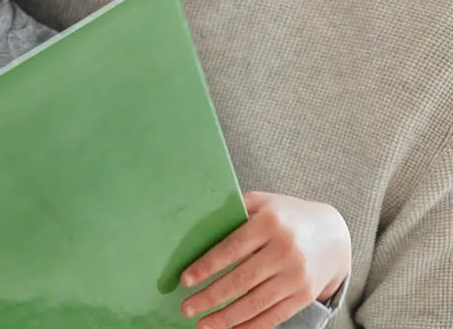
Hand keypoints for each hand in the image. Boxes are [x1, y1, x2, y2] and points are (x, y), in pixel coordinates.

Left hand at [180, 192, 350, 328]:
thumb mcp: (263, 202)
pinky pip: (275, 315)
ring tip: (203, 324)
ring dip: (226, 317)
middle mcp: (284, 249)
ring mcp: (297, 275)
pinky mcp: (305, 295)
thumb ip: (235, 212)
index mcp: (269, 222)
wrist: (332, 235)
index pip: (232, 248)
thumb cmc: (286, 215)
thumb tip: (199, 229)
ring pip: (256, 302)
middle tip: (187, 307)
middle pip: (241, 279)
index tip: (186, 280)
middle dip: (211, 297)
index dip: (207, 266)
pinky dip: (252, 326)